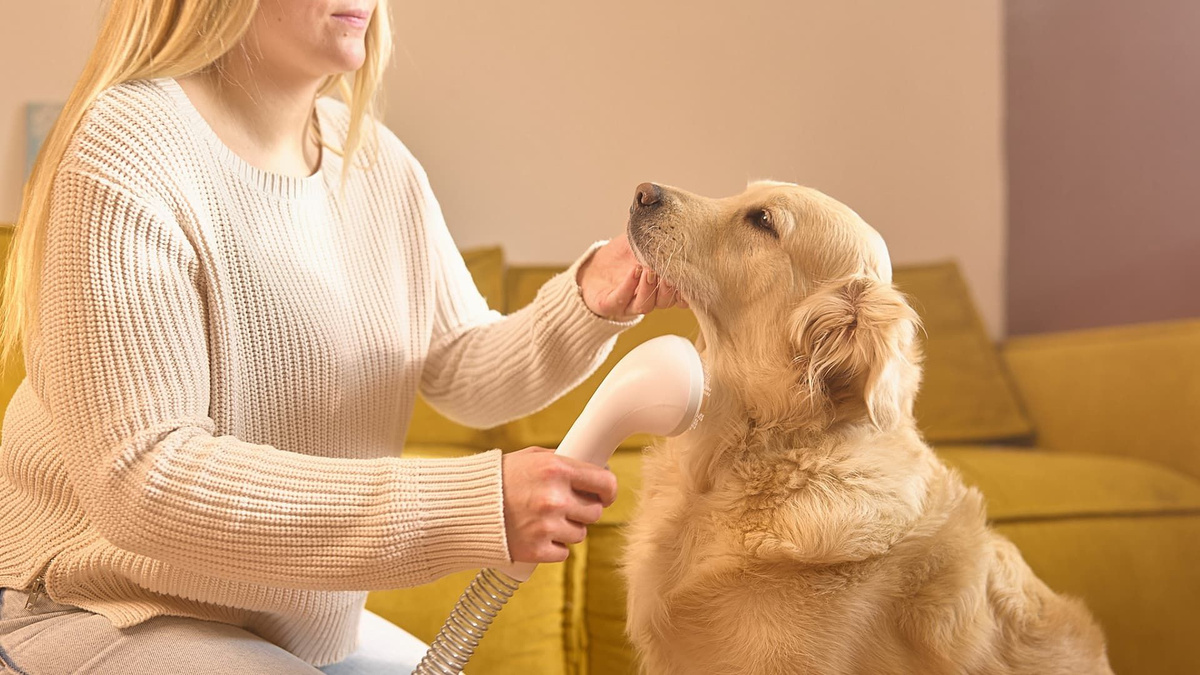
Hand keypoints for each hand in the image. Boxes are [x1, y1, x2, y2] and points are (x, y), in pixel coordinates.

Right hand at [501, 447, 617, 562]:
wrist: (461, 509)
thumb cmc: (497, 480)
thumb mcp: (530, 458)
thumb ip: (562, 462)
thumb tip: (595, 470)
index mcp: (556, 469)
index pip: (605, 483)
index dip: (608, 490)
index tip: (605, 494)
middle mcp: (554, 498)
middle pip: (595, 512)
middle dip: (583, 509)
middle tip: (564, 506)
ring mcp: (546, 526)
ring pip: (580, 533)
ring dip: (567, 528)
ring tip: (543, 519)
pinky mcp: (537, 550)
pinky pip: (563, 552)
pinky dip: (552, 546)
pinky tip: (534, 534)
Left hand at [577, 234, 688, 320]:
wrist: (594, 266)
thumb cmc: (623, 255)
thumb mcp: (642, 240)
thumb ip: (658, 233)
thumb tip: (671, 210)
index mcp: (662, 288)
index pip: (682, 297)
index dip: (686, 289)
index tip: (688, 272)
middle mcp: (649, 299)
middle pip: (666, 302)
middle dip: (668, 286)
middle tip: (666, 267)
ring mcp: (630, 304)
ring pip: (646, 305)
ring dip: (648, 287)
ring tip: (647, 267)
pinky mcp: (610, 304)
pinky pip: (622, 299)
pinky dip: (630, 285)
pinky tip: (634, 270)